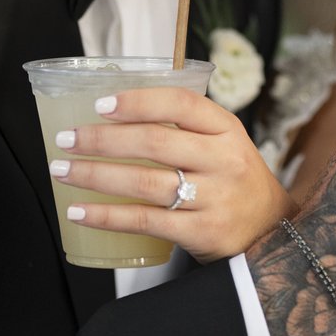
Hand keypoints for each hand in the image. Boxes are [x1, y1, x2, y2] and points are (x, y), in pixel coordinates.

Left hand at [49, 87, 290, 262]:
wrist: (273, 231)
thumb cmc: (234, 180)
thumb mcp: (224, 143)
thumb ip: (183, 128)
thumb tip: (115, 114)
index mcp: (227, 129)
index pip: (180, 104)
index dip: (137, 102)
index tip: (99, 105)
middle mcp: (223, 160)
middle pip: (154, 142)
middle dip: (102, 139)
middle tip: (66, 140)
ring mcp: (214, 198)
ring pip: (144, 182)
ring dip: (95, 175)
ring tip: (62, 171)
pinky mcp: (202, 233)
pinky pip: (145, 221)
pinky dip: (107, 216)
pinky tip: (80, 211)